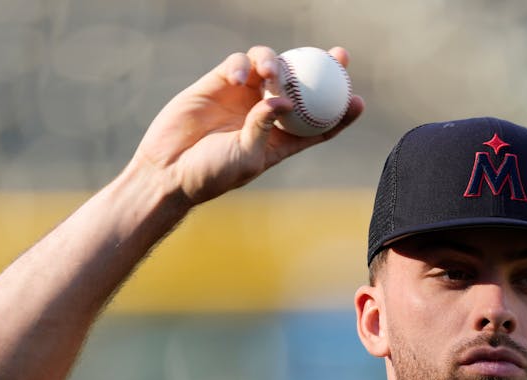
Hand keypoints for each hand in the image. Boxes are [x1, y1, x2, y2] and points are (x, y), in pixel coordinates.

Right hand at [129, 45, 363, 205]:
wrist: (169, 169)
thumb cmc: (211, 174)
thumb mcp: (245, 158)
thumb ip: (264, 128)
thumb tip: (284, 100)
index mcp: (281, 139)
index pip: (319, 123)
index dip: (340, 110)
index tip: (357, 100)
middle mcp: (266, 114)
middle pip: (302, 85)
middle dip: (324, 67)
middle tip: (338, 57)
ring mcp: (243, 95)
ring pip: (271, 66)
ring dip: (278, 63)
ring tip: (273, 73)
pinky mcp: (219, 82)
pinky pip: (238, 63)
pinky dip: (243, 64)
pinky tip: (240, 75)